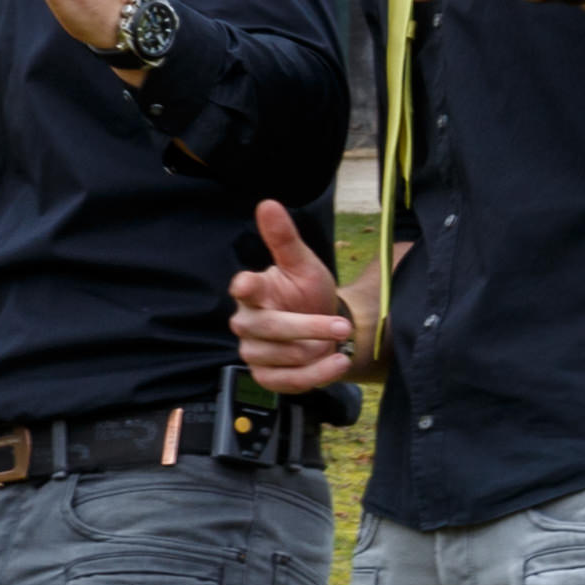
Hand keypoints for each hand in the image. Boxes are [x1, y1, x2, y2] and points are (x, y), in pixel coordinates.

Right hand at [229, 195, 370, 392]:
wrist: (325, 329)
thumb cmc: (307, 292)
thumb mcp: (303, 265)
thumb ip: (284, 239)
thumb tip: (267, 203)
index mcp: (253, 292)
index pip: (242, 289)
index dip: (245, 287)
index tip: (247, 284)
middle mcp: (247, 323)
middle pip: (267, 327)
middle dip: (307, 327)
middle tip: (341, 326)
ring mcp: (254, 352)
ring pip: (280, 355)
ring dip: (315, 349)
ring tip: (341, 342)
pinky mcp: (267, 377)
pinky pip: (287, 381)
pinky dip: (316, 374)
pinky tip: (337, 362)